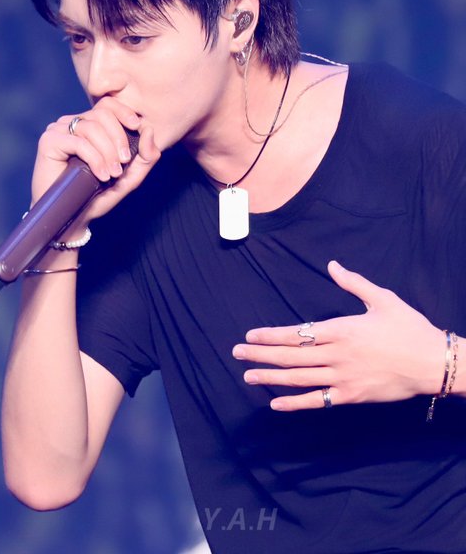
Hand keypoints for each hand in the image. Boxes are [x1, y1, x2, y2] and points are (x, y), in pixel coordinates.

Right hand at [31, 97, 160, 226]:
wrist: (72, 216)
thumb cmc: (98, 195)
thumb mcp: (130, 177)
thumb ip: (146, 156)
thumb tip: (149, 129)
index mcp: (91, 126)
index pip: (107, 104)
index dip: (124, 111)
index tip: (137, 126)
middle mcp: (73, 124)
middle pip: (102, 114)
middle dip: (119, 138)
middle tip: (124, 163)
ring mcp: (59, 130)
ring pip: (91, 127)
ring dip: (107, 152)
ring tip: (112, 174)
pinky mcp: (48, 141)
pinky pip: (78, 142)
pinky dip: (94, 159)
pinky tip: (100, 175)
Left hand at [232, 261, 445, 410]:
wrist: (432, 362)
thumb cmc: (408, 327)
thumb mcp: (382, 298)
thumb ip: (353, 283)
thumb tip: (332, 265)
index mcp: (341, 329)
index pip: (297, 334)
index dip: (270, 336)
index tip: (251, 336)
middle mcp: (336, 355)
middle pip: (291, 357)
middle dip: (261, 356)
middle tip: (237, 354)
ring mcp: (342, 379)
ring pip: (298, 379)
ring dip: (271, 379)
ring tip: (248, 377)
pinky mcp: (350, 396)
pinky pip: (317, 402)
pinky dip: (295, 404)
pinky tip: (275, 404)